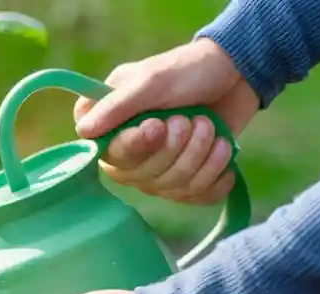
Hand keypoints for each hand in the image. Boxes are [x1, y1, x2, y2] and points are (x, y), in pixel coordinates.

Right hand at [74, 39, 258, 204]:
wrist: (235, 73)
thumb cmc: (186, 70)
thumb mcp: (151, 80)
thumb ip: (117, 106)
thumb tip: (83, 131)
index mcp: (107, 126)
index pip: (110, 155)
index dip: (135, 146)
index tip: (157, 125)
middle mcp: (125, 153)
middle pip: (142, 176)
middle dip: (176, 147)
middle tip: (191, 118)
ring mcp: (155, 169)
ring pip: (171, 187)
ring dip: (200, 155)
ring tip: (210, 126)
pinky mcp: (184, 179)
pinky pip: (194, 196)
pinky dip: (215, 176)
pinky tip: (221, 152)